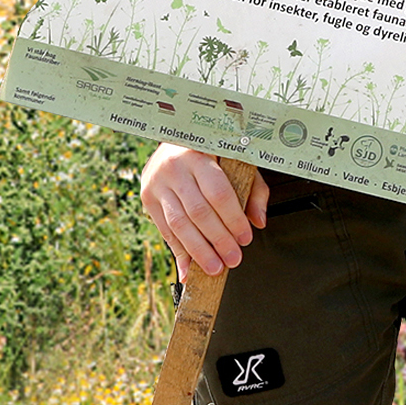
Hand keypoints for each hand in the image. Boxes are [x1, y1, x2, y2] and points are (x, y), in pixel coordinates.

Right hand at [140, 142, 267, 283]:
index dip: (233, 219)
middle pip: (198, 212)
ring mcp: (157, 183)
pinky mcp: (147, 197)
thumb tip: (258, 222)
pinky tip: (190, 269)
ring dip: (198, 251)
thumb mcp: (238, 160)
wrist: (175, 135)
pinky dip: (179, 252)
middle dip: (218, 241)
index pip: (218, 193)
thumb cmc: (214, 151)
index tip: (245, 238)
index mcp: (199, 154)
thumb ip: (253, 189)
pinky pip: (165, 230)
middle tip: (233, 259)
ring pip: (178, 224)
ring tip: (215, 268)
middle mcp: (174, 168)